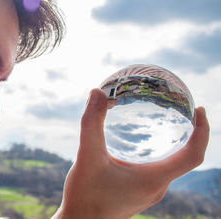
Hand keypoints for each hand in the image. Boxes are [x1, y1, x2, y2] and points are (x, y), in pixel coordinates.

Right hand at [52, 88, 208, 218]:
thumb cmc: (85, 196)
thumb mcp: (87, 156)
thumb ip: (92, 124)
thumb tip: (97, 92)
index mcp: (153, 179)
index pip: (193, 155)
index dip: (203, 131)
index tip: (199, 109)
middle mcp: (157, 187)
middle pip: (186, 158)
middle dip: (189, 133)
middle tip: (180, 109)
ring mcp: (148, 192)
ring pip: (171, 165)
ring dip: (173, 144)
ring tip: (163, 122)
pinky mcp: (138, 193)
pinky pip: (158, 171)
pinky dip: (158, 153)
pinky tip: (139, 145)